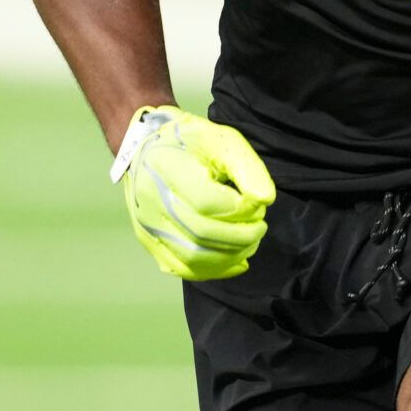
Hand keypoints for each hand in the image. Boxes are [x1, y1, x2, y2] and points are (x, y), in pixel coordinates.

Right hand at [109, 104, 276, 279]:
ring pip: (192, 258)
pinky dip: (214, 270)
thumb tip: (264, 200)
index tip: (258, 201)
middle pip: (202, 233)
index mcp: (166, 167)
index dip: (241, 209)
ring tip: (251, 240)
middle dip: (242, 235)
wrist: (146, 147)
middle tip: (260, 224)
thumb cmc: (190, 142)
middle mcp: (150, 200)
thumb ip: (247, 167)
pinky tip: (235, 260)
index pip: (208, 203)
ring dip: (231, 256)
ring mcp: (146, 225)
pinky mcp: (149, 241)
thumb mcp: (223, 140)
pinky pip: (182, 268)